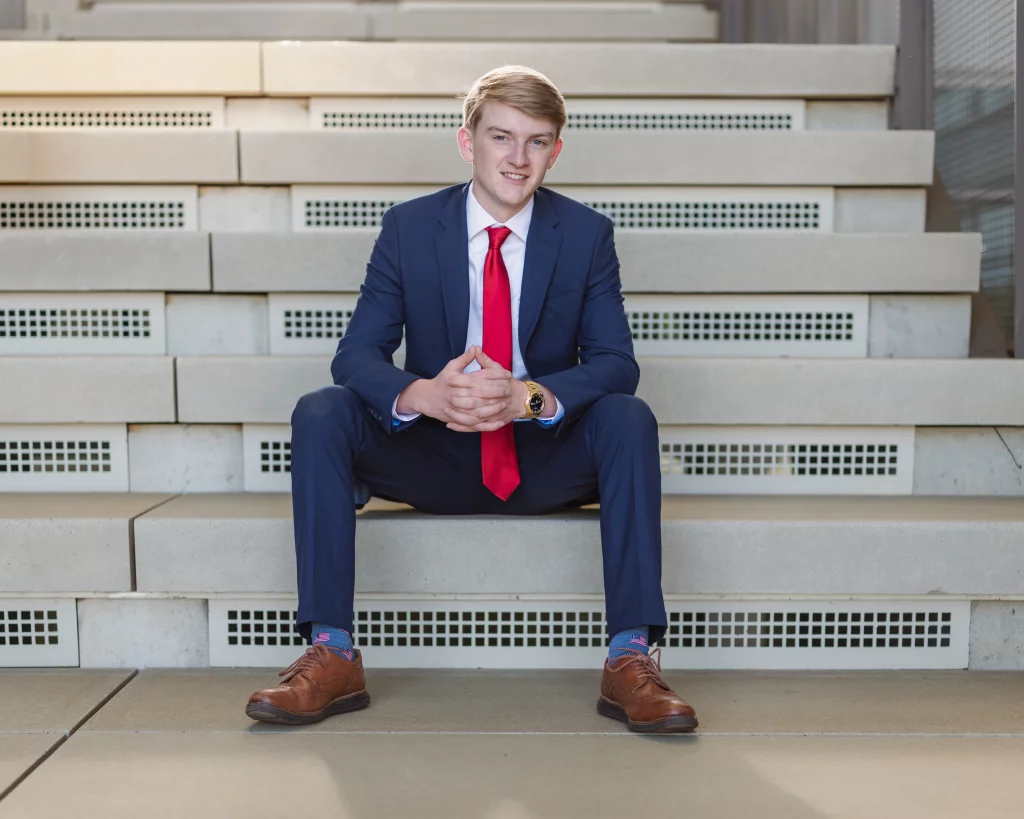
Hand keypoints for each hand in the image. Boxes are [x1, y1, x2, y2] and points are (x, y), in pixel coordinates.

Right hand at [395, 346, 515, 429]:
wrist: (428, 398)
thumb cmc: (442, 381)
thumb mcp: (451, 367)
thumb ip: (464, 358)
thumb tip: (475, 347)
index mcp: (458, 380)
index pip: (481, 376)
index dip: (496, 375)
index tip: (508, 374)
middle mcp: (458, 394)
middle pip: (481, 393)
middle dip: (497, 391)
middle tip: (508, 390)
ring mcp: (458, 408)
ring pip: (478, 410)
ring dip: (493, 408)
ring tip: (504, 403)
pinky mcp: (459, 419)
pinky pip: (475, 424)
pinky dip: (487, 424)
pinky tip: (498, 422)